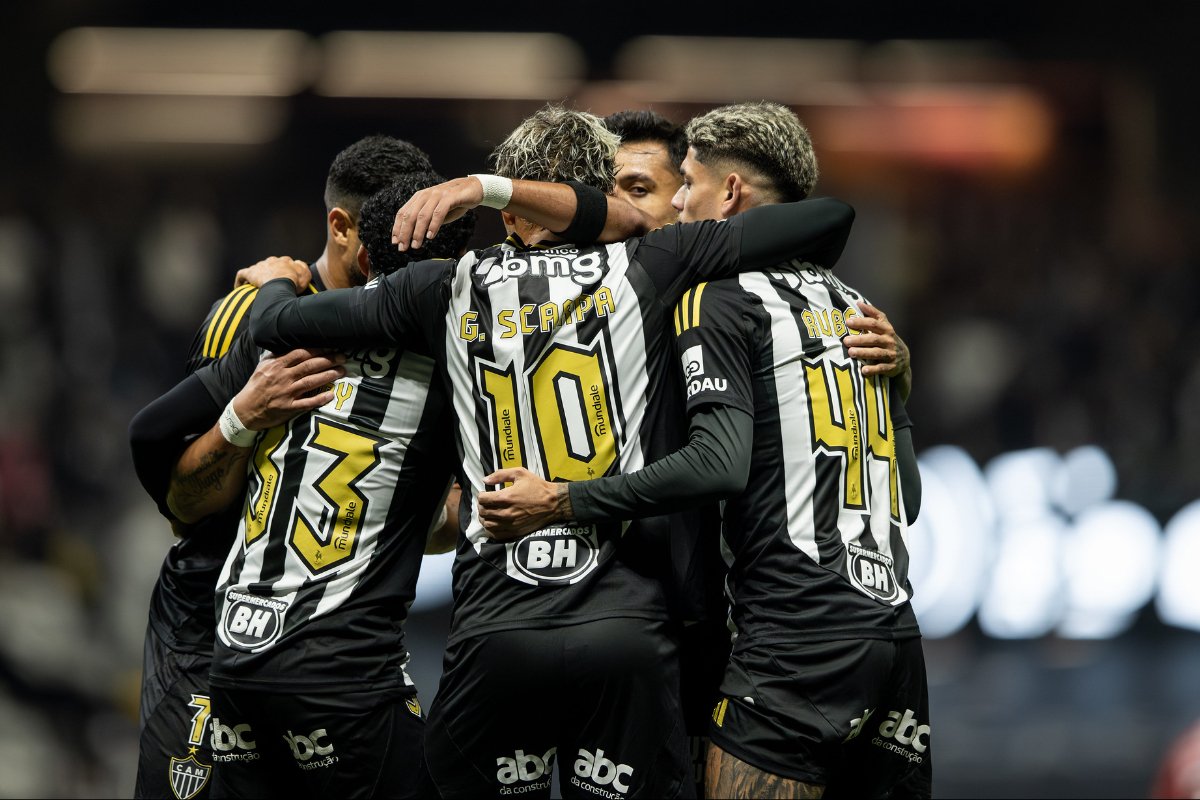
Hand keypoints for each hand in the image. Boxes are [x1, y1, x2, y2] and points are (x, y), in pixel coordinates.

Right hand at [231, 349, 345, 429]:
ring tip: (342, 371)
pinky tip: (331, 394)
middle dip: (328, 360)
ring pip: (311, 382)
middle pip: (309, 366)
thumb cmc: (256, 386)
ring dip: (328, 375)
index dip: (318, 349)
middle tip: (343, 357)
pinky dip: (320, 398)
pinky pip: (307, 402)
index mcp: (276, 365)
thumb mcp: (262, 367)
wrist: (244, 410)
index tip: (331, 346)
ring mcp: (286, 393)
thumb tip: (289, 343)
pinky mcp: (288, 408)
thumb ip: (277, 356)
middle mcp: (282, 377)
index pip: (300, 353)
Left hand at [234, 256, 309, 290]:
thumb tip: (297, 263)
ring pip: (257, 270)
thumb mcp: (306, 274)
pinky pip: (242, 275)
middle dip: (269, 274)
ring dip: (256, 278)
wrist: (281, 283)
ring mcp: (260, 266)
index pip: (283, 264)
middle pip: (269, 266)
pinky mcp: (250, 273)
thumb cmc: (294, 281)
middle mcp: (271, 261)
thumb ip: (302, 267)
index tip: (284, 282)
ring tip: (256, 290)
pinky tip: (240, 288)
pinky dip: (240, 281)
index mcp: (284, 261)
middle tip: (271, 286)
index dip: (283, 272)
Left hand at [392, 176, 482, 251]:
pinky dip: (433, 225)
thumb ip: (427, 221)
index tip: (395, 242)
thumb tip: (414, 237)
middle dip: (405, 233)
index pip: (403, 213)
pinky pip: (438, 212)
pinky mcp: (450, 197)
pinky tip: (430, 236)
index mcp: (419, 198)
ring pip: (422, 215)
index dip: (397, 228)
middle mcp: (426, 195)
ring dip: (418, 232)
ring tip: (416, 245)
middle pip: (410, 215)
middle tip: (403, 247)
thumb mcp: (437, 212)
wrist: (473, 188)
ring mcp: (437, 195)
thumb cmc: (454, 203)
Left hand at [476, 467, 571, 541]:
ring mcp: (509, 524)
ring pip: (487, 524)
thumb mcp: (520, 473)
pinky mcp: (514, 532)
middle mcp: (505, 512)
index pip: (482, 499)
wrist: (553, 503)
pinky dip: (490, 529)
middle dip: (481, 506)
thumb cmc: (537, 487)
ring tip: (488, 513)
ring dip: (484, 518)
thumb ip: (500, 475)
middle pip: (483, 512)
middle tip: (486, 502)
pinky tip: (494, 523)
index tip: (484, 493)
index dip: (480, 495)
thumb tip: (485, 480)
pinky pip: (495, 534)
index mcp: (506, 497)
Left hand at [844, 300, 911, 400]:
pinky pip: (881, 368)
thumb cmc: (887, 338)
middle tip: (846, 341)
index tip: (848, 322)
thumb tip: (859, 302)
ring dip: (863, 353)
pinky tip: (863, 370)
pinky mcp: (891, 367)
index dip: (861, 322)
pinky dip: (873, 369)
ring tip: (851, 353)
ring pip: (876, 353)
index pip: (874, 324)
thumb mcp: (884, 325)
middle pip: (873, 339)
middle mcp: (889, 341)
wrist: (904, 358)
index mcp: (887, 329)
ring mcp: (891, 354)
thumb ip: (872, 314)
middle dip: (859, 339)